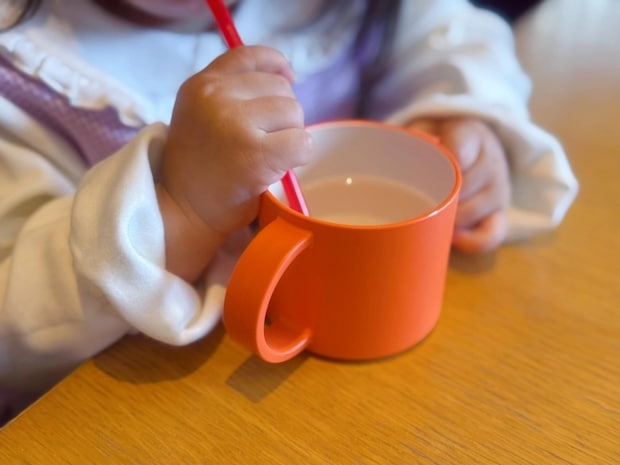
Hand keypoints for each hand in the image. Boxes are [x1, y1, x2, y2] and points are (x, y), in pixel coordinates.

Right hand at [156, 46, 312, 280]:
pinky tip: (278, 169)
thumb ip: (230, 94)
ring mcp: (235, 123)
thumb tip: (285, 80)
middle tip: (265, 142)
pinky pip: (302, 143)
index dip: (276, 64)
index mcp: (200, 85)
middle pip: (280, 88)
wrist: (183, 212)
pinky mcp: (256, 153)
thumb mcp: (200, 117)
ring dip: (290, 136)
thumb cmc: (198, 169)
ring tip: (265, 157)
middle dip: (283, 116)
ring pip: (295, 113)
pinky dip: (299, 157)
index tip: (288, 77)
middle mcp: (215, 97)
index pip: (249, 55)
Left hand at [408, 117, 510, 252]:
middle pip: (464, 186)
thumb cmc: (439, 139)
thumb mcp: (425, 127)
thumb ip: (411, 137)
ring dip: (448, 219)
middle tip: (411, 199)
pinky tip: (451, 239)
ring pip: (473, 211)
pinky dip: (472, 242)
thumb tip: (390, 151)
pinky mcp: (501, 213)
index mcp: (471, 134)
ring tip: (426, 218)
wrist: (471, 144)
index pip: (460, 147)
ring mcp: (499, 190)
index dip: (441, 161)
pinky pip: (492, 234)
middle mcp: (491, 162)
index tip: (421, 168)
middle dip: (437, 197)